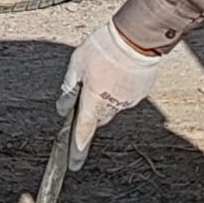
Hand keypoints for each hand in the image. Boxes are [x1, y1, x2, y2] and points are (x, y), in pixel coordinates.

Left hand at [57, 21, 161, 156]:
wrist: (136, 38)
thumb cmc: (103, 48)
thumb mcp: (76, 64)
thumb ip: (69, 89)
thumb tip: (62, 108)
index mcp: (93, 100)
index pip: (83, 131)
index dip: (76, 150)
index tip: (74, 165)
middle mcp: (112, 105)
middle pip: (98, 117)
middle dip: (92, 109)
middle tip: (89, 86)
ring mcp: (129, 100)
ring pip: (113, 105)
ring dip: (107, 95)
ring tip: (106, 69)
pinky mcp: (141, 92)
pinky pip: (125, 95)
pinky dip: (120, 87)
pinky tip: (119, 69)